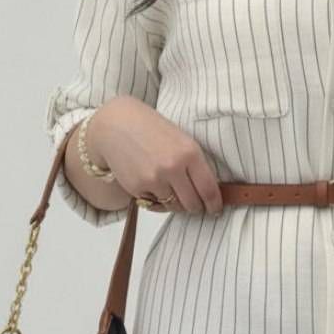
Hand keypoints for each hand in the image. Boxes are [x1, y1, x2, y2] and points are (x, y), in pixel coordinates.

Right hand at [89, 96, 223, 214]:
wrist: (118, 124)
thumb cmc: (152, 129)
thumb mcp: (182, 140)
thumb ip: (196, 165)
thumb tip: (209, 192)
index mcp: (189, 153)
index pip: (208, 190)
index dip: (214, 204)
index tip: (215, 209)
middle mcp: (173, 167)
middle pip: (193, 204)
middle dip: (196, 207)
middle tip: (197, 205)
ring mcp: (154, 179)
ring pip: (174, 207)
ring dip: (176, 203)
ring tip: (172, 189)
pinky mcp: (137, 188)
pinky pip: (154, 204)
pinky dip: (157, 199)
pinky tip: (153, 183)